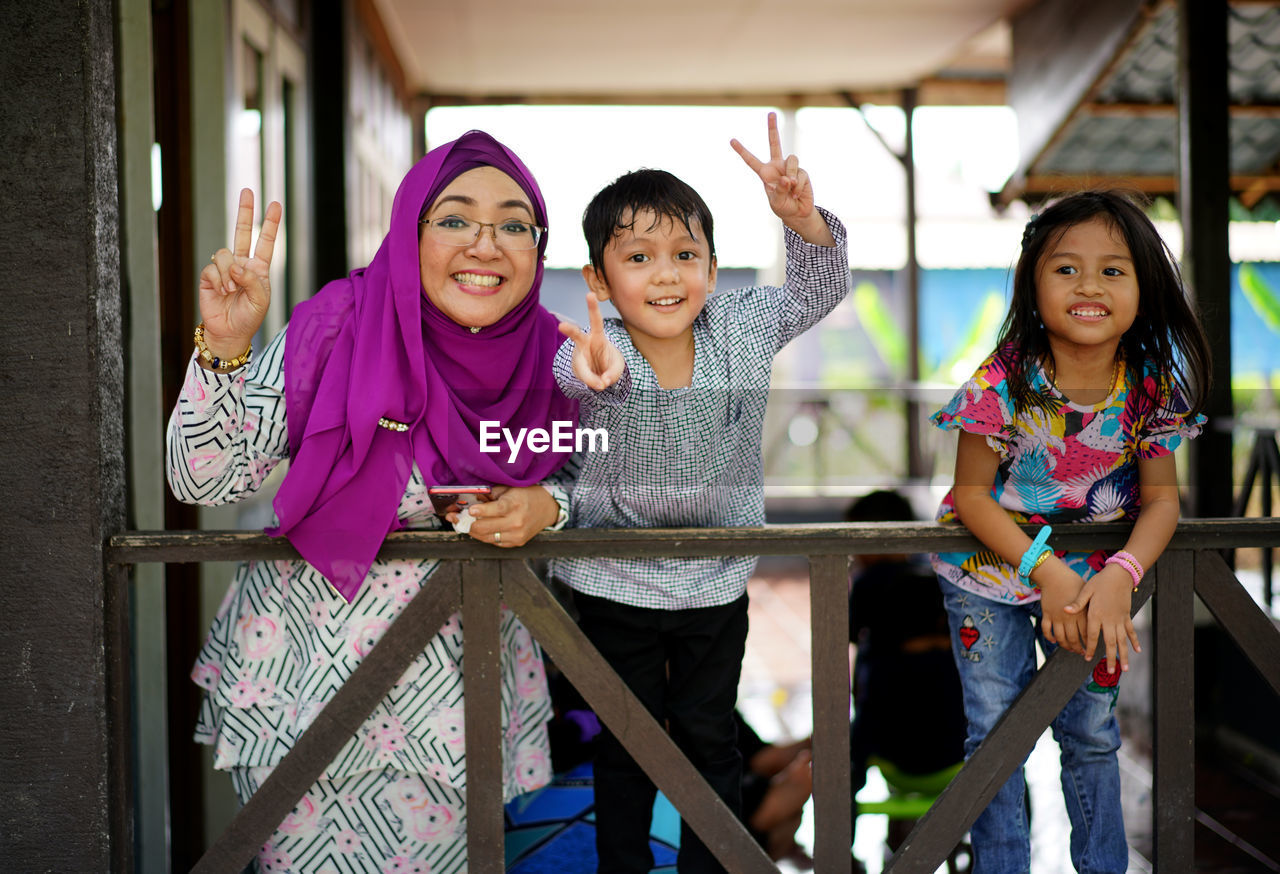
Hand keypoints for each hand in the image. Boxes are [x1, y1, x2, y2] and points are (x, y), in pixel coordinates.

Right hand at [198, 188, 281, 359]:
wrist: (229, 332)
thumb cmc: (249, 317)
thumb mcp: (260, 300)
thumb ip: (252, 280)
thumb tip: (235, 264)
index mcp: (259, 269)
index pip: (265, 242)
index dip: (270, 224)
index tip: (275, 205)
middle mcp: (242, 264)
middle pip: (242, 232)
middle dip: (245, 211)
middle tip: (247, 190)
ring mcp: (225, 269)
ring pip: (224, 254)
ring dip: (229, 272)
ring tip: (231, 290)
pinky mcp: (209, 275)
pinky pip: (213, 267)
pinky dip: (220, 279)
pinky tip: (223, 291)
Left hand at [450, 485, 558, 547]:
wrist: (547, 508)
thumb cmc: (527, 495)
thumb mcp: (509, 489)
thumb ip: (490, 495)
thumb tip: (469, 500)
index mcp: (515, 505)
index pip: (496, 510)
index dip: (480, 512)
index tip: (469, 511)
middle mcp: (516, 522)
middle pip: (485, 527)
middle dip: (467, 523)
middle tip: (456, 517)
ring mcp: (516, 535)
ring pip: (486, 537)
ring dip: (472, 531)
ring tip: (463, 523)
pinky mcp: (516, 543)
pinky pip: (493, 542)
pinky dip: (484, 535)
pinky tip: (479, 528)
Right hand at [558, 294, 624, 390]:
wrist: (599, 372)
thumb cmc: (609, 362)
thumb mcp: (618, 367)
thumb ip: (613, 372)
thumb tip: (603, 382)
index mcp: (597, 337)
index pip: (596, 321)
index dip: (592, 307)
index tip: (589, 294)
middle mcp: (584, 345)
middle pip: (575, 335)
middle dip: (569, 330)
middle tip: (561, 326)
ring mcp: (578, 358)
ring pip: (580, 367)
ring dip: (590, 377)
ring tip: (601, 384)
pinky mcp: (576, 370)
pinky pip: (585, 379)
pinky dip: (594, 383)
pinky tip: (600, 383)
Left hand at [730, 113, 827, 242]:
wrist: (798, 212)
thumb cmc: (782, 206)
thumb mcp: (776, 201)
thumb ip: (779, 190)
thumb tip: (788, 179)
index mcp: (765, 173)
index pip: (751, 160)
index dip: (742, 151)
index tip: (731, 140)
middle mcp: (777, 166)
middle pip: (775, 143)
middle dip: (773, 128)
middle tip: (771, 113)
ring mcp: (790, 168)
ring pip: (792, 160)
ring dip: (791, 174)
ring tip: (790, 188)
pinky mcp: (802, 172)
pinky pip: (800, 174)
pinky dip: (798, 186)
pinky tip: (796, 193)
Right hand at [1036, 563, 1087, 654]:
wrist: (1054, 575)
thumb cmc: (1073, 582)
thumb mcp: (1087, 594)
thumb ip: (1092, 608)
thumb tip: (1101, 619)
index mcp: (1081, 613)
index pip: (1087, 634)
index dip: (1089, 644)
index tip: (1091, 650)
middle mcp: (1069, 618)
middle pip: (1073, 639)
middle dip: (1078, 649)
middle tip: (1081, 652)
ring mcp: (1056, 617)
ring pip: (1060, 637)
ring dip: (1065, 646)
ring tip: (1070, 649)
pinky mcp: (1047, 614)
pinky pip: (1047, 629)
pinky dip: (1050, 637)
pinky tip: (1054, 641)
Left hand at [1064, 565, 1141, 673]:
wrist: (1120, 575)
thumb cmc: (1100, 582)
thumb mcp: (1086, 590)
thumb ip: (1077, 603)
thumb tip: (1065, 611)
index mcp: (1097, 614)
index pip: (1093, 635)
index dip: (1091, 648)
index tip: (1087, 658)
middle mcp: (1109, 619)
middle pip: (1110, 642)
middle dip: (1111, 658)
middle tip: (1112, 672)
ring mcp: (1120, 619)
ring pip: (1123, 640)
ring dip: (1124, 654)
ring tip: (1125, 668)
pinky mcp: (1126, 616)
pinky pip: (1131, 631)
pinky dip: (1134, 641)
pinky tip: (1138, 651)